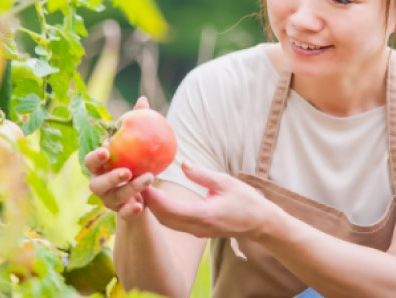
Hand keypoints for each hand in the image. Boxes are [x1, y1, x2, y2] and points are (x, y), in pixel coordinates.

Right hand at [84, 96, 154, 219]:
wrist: (141, 192)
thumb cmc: (135, 160)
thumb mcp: (136, 144)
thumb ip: (136, 123)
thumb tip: (143, 100)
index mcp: (99, 167)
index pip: (89, 162)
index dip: (95, 157)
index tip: (106, 150)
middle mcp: (99, 184)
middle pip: (96, 184)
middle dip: (111, 177)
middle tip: (127, 171)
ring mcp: (108, 200)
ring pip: (114, 197)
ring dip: (130, 189)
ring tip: (148, 179)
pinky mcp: (120, 212)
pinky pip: (124, 214)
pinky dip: (130, 211)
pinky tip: (141, 206)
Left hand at [142, 161, 278, 238]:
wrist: (260, 223)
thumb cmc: (246, 200)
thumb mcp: (226, 182)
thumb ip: (203, 175)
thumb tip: (184, 164)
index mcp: (204, 215)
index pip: (171, 210)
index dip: (153, 198)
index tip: (142, 183)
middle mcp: (198, 227)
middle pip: (164, 219)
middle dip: (148, 204)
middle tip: (136, 184)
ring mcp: (197, 232)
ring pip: (167, 223)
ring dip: (153, 209)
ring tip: (142, 190)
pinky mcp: (198, 231)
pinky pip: (174, 224)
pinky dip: (162, 212)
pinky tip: (157, 198)